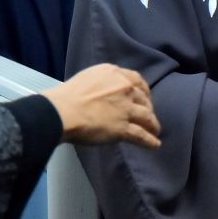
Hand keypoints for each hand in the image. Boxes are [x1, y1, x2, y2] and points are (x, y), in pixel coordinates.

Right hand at [42, 64, 159, 148]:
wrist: (61, 112)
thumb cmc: (67, 95)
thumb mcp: (89, 77)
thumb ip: (103, 82)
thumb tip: (106, 89)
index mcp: (115, 74)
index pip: (136, 80)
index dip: (143, 90)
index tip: (144, 96)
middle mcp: (125, 89)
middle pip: (143, 98)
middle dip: (148, 106)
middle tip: (148, 114)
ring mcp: (126, 108)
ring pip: (146, 116)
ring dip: (153, 124)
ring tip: (155, 130)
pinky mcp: (122, 127)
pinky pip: (140, 135)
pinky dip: (149, 140)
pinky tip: (155, 144)